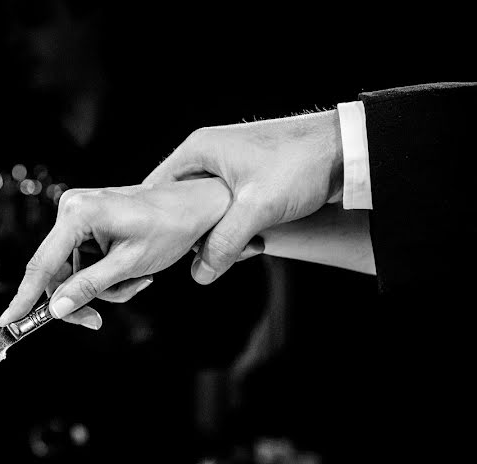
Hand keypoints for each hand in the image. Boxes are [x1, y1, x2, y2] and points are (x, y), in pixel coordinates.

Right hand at [0, 178, 230, 325]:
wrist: (196, 206)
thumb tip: (55, 308)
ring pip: (73, 272)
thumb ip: (89, 287)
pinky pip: (85, 263)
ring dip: (102, 288)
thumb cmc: (170, 228)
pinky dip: (106, 276)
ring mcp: (79, 214)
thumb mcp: (129, 265)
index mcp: (78, 213)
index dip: (24, 297)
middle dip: (80, 297)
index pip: (42, 264)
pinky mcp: (88, 223)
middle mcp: (72, 209)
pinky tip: (133, 272)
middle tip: (96, 322)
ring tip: (136, 282)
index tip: (7, 322)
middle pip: (56, 272)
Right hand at [144, 109, 343, 283]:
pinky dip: (236, 228)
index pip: (155, 189)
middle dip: (197, 234)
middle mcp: (207, 155)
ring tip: (247, 243)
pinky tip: (255, 239)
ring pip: (205, 212)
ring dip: (221, 235)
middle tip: (218, 250)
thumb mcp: (256, 208)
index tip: (169, 248)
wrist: (348, 150)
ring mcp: (228, 167)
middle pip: (180, 205)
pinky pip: (226, 211)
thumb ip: (224, 242)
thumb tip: (200, 274)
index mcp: (198, 150)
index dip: (159, 221)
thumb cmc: (300, 164)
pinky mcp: (247, 179)